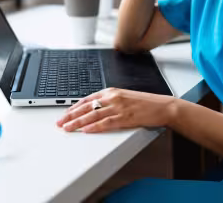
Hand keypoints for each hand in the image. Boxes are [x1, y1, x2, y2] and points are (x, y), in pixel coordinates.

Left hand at [56, 88, 175, 132]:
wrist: (161, 106)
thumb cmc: (144, 103)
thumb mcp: (124, 97)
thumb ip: (109, 102)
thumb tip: (94, 110)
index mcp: (112, 91)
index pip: (88, 99)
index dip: (74, 107)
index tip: (65, 114)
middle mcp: (113, 97)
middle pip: (87, 107)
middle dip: (71, 115)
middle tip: (60, 123)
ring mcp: (119, 107)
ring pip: (93, 115)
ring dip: (78, 122)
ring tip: (68, 128)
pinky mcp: (125, 117)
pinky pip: (106, 122)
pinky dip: (94, 127)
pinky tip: (86, 130)